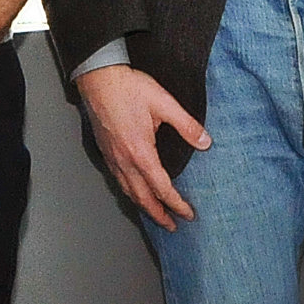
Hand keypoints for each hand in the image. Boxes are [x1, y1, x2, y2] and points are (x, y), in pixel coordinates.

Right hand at [76, 64, 210, 230]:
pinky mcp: (105, 151)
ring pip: (128, 191)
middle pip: (142, 198)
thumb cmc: (128, 88)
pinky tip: (134, 190)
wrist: (98, 77)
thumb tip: (205, 142)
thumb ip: (186, 124)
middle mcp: (124, 161)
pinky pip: (118, 181)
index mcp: (141, 152)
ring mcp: (112, 158)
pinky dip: (129, 192)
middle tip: (171, 226)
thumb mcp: (164, 102)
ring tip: (155, 214)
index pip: (162, 188)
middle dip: (158, 215)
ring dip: (143, 206)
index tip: (188, 214)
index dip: (176, 204)